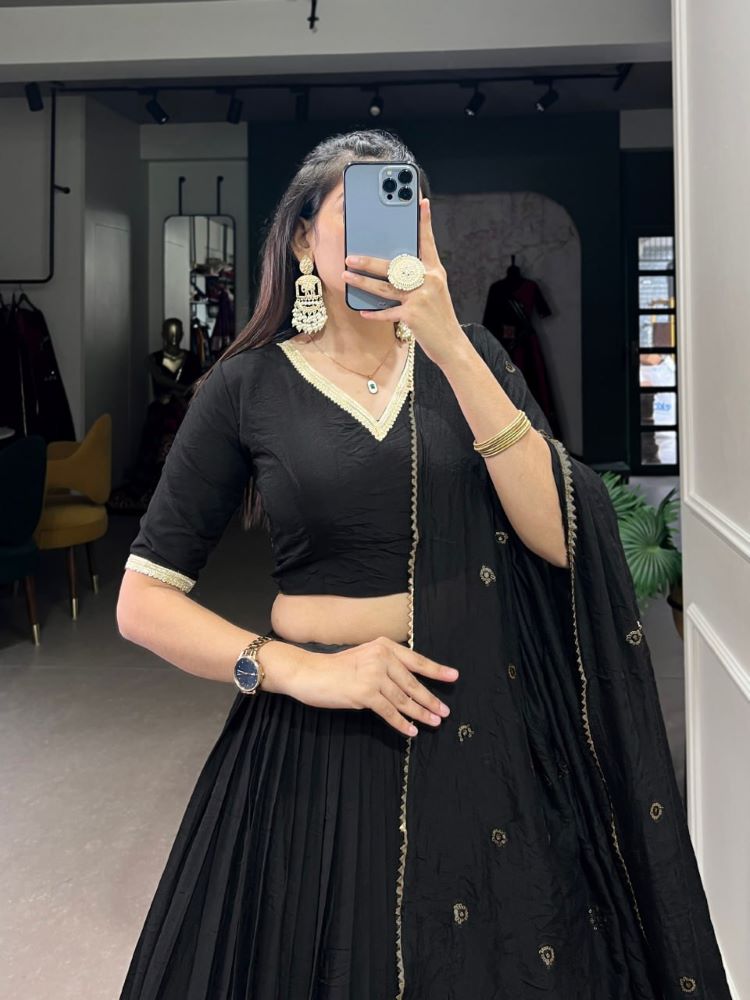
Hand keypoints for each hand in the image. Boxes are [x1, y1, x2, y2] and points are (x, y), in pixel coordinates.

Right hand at [288, 635, 458, 736]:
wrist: (309, 673)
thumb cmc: (335, 668)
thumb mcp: (363, 657)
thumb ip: (385, 664)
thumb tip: (410, 684)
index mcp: (383, 646)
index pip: (415, 660)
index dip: (436, 670)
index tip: (454, 677)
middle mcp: (381, 657)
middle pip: (412, 683)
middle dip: (430, 699)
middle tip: (445, 711)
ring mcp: (373, 675)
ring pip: (403, 699)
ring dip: (421, 713)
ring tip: (434, 722)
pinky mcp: (365, 693)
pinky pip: (389, 711)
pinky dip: (402, 723)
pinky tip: (411, 731)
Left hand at [341, 197, 464, 367]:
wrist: (451, 344)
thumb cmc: (439, 317)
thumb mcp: (435, 292)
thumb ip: (419, 278)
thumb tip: (393, 269)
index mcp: (435, 271)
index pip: (428, 243)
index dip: (424, 222)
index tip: (421, 202)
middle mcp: (429, 280)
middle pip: (394, 266)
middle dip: (369, 262)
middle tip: (350, 257)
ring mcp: (421, 297)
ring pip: (385, 287)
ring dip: (363, 282)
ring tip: (346, 276)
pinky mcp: (413, 315)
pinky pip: (388, 312)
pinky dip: (374, 312)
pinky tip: (362, 310)